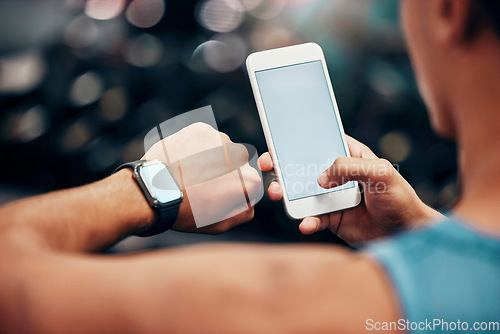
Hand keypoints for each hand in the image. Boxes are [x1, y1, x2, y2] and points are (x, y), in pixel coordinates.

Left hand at [143, 123, 261, 233]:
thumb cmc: (186, 211)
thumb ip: (243, 212)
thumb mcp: (220, 223)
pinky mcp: (202, 129)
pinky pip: (204, 138)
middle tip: (201, 184)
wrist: (154, 191)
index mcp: (249, 181)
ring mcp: (220, 139)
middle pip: (237, 163)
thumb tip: (250, 202)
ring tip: (189, 173)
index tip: (215, 195)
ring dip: (211, 158)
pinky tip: (183, 160)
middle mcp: (240, 156)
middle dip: (224, 171)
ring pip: (221, 149)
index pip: (249, 183)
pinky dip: (196, 147)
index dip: (232, 191)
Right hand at [258, 135, 442, 243]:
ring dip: (287, 194)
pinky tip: (306, 224)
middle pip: (304, 167)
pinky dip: (307, 221)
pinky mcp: (333, 219)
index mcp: (350, 156)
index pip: (322, 142)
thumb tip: (320, 178)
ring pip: (303, 193)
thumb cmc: (400, 198)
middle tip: (268, 166)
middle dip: (283, 166)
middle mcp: (338, 175)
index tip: (280, 139)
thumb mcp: (381, 173)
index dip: (300, 140)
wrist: (405, 234)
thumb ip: (350, 168)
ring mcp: (333, 197)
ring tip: (279, 194)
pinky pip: (313, 218)